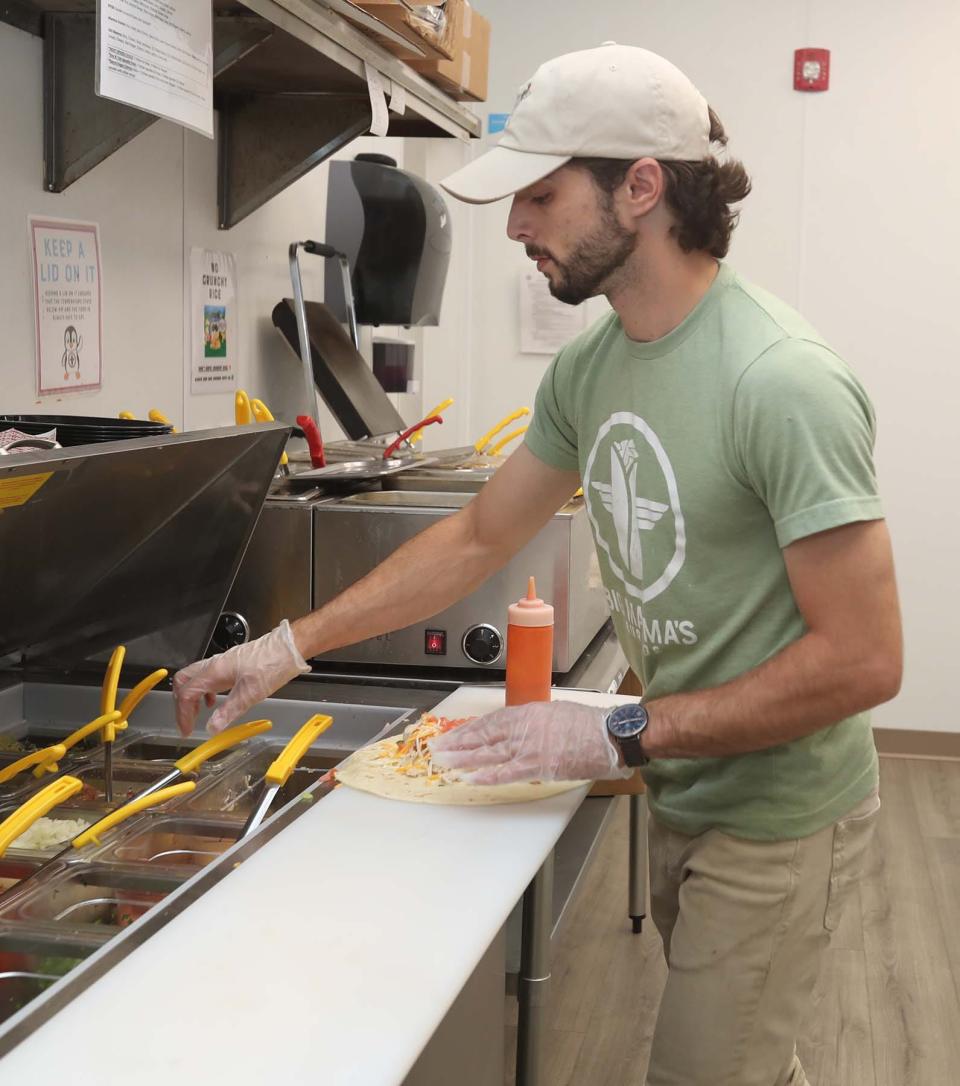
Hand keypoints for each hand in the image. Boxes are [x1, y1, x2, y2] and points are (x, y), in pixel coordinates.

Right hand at [172, 620, 309, 735]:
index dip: (183, 714)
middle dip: (181, 704)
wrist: (288, 648)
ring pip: (195, 679)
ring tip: (199, 715)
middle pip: (184, 682)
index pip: (186, 694)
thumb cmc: (272, 664)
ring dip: (192, 697)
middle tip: (187, 722)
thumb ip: (228, 711)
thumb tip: (212, 728)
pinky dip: (205, 691)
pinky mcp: (231, 664)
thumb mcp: (250, 694)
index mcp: (214, 671)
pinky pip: (209, 678)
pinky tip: (215, 701)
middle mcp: (214, 665)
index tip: (186, 730)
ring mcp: (222, 663)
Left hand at [429, 701, 631, 784]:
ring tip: (444, 762)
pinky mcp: (537, 765)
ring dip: (464, 758)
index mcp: (527, 712)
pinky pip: (506, 772)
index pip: (491, 722)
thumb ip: (533, 722)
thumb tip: (518, 731)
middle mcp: (523, 727)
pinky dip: (487, 775)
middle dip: (458, 743)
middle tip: (437, 748)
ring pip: (489, 753)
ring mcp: (528, 746)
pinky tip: (470, 777)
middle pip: (484, 736)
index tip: (453, 735)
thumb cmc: (587, 724)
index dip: (469, 730)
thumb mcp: (555, 713)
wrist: (609, 735)